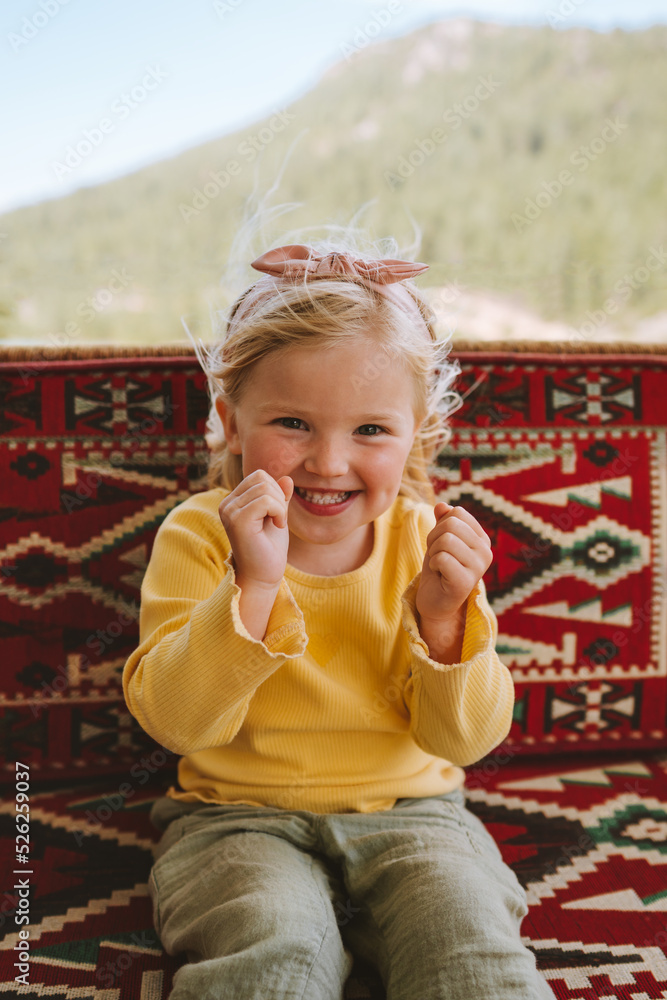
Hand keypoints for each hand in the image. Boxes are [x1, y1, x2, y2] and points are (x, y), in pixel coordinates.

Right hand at [218, 471, 292, 588]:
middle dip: (279, 497)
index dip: (276, 491)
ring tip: (277, 524)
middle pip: (262, 478)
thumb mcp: (277, 516)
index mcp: (233, 501)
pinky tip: (278, 526)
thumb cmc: (270, 549)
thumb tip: (287, 478)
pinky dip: (279, 512)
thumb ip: (279, 497)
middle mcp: (227, 504)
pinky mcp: (237, 520)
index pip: (259, 476)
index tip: (277, 514)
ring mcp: (229, 511)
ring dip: (281, 506)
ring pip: (266, 488)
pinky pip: (266, 500)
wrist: (264, 576)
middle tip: (279, 520)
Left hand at [416, 503, 491, 631]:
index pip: (457, 512)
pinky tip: (439, 576)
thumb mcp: (439, 540)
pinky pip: (442, 558)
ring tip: (439, 567)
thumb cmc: (439, 570)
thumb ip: (443, 521)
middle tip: (438, 557)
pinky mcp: (466, 582)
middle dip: (434, 539)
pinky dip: (433, 566)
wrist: (435, 602)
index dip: (440, 526)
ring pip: (445, 540)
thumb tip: (442, 505)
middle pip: (451, 524)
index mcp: (482, 539)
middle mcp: (486, 552)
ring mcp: (478, 567)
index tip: (441, 546)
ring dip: (433, 553)